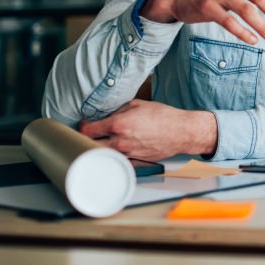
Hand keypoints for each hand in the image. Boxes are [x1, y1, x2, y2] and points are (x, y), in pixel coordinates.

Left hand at [78, 100, 217, 160]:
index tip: (85, 125)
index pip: (87, 131)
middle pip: (90, 146)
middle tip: (88, 136)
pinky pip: (117, 159)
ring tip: (101, 143)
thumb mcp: (138, 104)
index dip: (82, 127)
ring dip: (99, 149)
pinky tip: (116, 149)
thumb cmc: (163, 116)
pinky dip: (113, 155)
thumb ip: (118, 111)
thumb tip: (105, 116)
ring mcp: (126, 153)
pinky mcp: (134, 160)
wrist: (181, 132)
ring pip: (103, 155)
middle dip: (86, 140)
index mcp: (118, 124)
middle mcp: (120, 141)